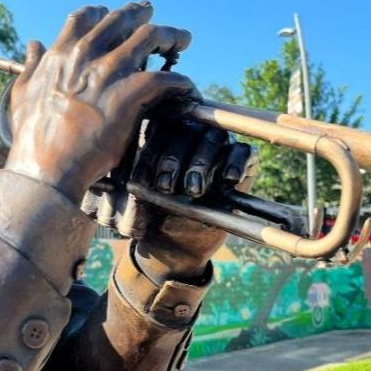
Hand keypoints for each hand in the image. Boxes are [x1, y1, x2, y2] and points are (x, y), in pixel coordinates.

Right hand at [3, 2, 196, 202]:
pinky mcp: (127, 96)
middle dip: (141, 13)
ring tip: (182, 38)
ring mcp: (108, 73)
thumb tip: (34, 44)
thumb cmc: (33, 137)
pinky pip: (164, 79)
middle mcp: (86, 55)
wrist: (46, 167)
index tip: (113, 14)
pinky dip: (180, 81)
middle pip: (121, 19)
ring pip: (149, 37)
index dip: (103, 12)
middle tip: (153, 14)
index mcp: (61, 54)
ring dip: (170, 34)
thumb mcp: (23, 93)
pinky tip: (188, 87)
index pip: (86, 17)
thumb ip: (31, 65)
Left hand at [129, 117, 257, 280]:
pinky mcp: (244, 160)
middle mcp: (192, 133)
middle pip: (186, 129)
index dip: (149, 154)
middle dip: (173, 159)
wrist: (179, 241)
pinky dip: (237, 162)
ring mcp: (219, 145)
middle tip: (165, 187)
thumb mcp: (140, 203)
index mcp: (162, 136)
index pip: (156, 129)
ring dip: (201, 162)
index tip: (141, 181)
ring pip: (214, 136)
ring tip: (192, 191)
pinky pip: (245, 151)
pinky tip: (227, 179)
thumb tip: (125, 185)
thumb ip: (133, 190)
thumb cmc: (156, 215)